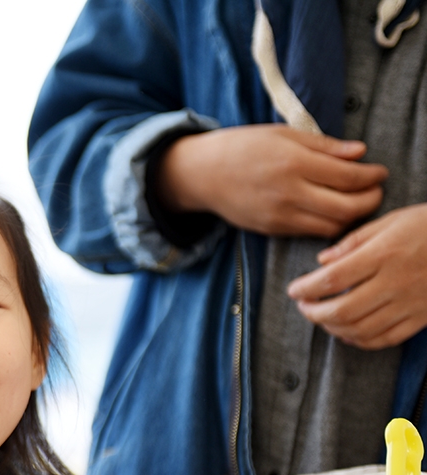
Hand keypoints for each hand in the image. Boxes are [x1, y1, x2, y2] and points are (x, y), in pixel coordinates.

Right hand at [157, 125, 386, 236]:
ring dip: (352, 216)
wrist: (203, 174)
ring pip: (332, 225)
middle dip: (370, 200)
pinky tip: (330, 212)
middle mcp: (289, 191)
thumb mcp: (283, 134)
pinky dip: (329, 225)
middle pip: (348, 207)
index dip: (372, 176)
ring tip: (355, 203)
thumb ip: (324, 145)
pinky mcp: (273, 229)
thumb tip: (360, 152)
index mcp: (293, 161)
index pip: (349, 176)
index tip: (379, 172)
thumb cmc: (242, 147)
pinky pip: (312, 233)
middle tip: (375, 191)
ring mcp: (280, 214)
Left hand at [287, 203, 426, 348]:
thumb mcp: (391, 221)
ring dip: (332, 328)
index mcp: (383, 255)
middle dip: (314, 313)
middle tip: (303, 306)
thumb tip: (322, 262)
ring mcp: (410, 303)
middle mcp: (394, 283)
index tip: (293, 290)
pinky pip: (385, 338)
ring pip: (360, 328)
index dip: (306, 288)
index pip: (333, 279)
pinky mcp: (422, 318)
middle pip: (342, 310)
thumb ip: (353, 242)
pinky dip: (360, 340)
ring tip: (321, 318)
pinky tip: (347, 332)